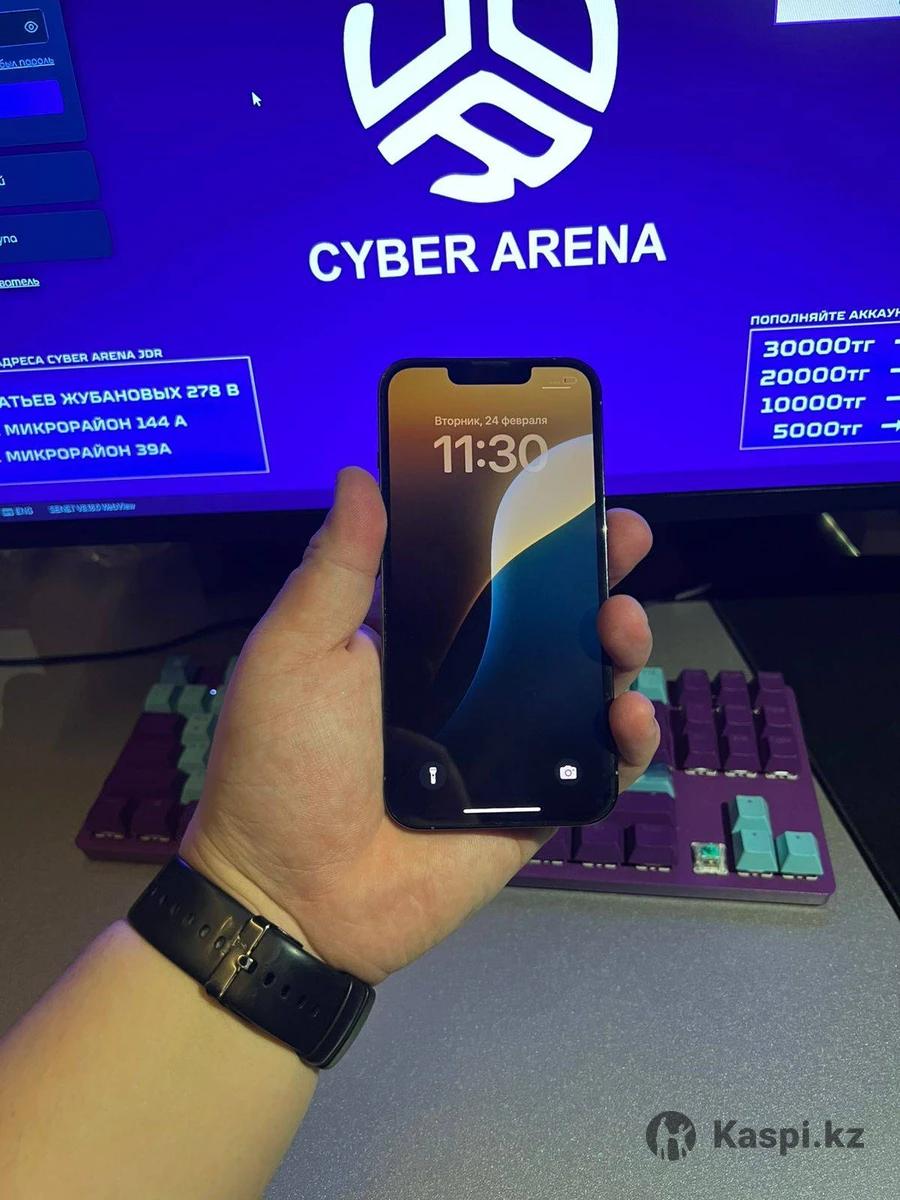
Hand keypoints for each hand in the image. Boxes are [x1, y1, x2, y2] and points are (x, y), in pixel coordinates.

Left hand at [180, 468, 657, 984]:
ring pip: (582, 682)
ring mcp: (503, 745)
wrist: (295, 897)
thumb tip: (358, 475)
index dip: (524, 531)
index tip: (562, 490)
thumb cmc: (284, 764)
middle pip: (547, 618)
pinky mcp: (532, 803)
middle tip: (624, 537)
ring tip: (623, 624)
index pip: (482, 572)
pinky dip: (626, 740)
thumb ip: (337, 567)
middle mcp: (464, 685)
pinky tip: (627, 713)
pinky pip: (594, 766)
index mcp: (410, 642)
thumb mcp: (294, 650)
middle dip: (592, 572)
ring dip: (619, 645)